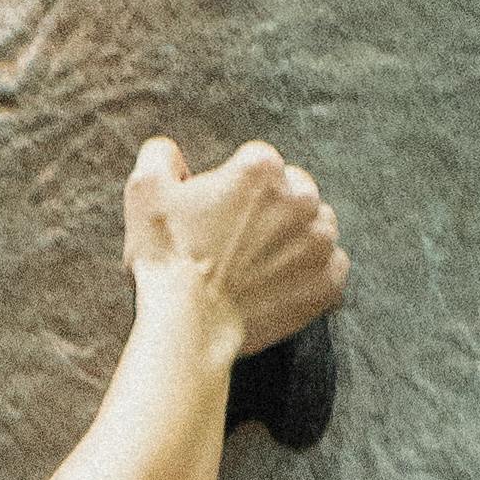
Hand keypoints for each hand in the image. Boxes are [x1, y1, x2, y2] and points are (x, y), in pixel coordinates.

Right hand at [124, 134, 346, 365]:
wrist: (188, 326)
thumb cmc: (167, 259)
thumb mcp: (145, 192)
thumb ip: (160, 155)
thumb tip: (170, 152)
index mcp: (262, 169)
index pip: (259, 163)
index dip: (237, 188)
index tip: (221, 215)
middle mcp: (300, 199)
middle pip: (297, 192)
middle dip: (275, 210)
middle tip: (244, 242)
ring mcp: (319, 243)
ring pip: (319, 228)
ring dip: (298, 240)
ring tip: (264, 264)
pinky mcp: (327, 284)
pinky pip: (334, 270)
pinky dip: (316, 276)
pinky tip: (286, 284)